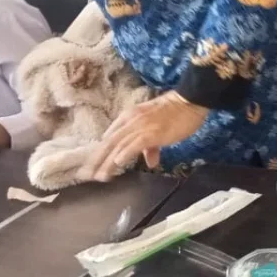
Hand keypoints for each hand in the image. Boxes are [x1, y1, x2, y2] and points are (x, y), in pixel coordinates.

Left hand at [80, 92, 207, 180]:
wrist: (190, 100)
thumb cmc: (177, 113)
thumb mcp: (159, 128)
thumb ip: (152, 146)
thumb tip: (151, 163)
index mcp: (129, 118)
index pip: (110, 137)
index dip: (100, 152)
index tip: (93, 165)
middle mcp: (130, 121)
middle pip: (108, 143)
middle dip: (96, 160)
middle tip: (86, 175)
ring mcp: (140, 126)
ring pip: (118, 146)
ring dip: (107, 162)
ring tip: (99, 176)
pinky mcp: (151, 133)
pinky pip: (134, 144)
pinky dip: (124, 154)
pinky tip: (117, 163)